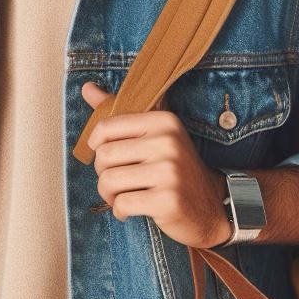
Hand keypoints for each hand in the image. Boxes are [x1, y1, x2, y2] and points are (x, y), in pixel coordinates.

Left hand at [82, 82, 230, 248]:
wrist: (212, 206)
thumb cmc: (174, 168)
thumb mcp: (153, 134)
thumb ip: (119, 112)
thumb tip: (86, 87)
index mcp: (162, 120)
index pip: (106, 127)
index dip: (96, 146)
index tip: (106, 158)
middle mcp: (167, 142)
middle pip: (104, 156)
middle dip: (102, 174)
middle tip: (116, 182)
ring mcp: (169, 171)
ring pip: (109, 181)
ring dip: (108, 195)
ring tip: (121, 197)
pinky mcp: (168, 200)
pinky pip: (122, 204)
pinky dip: (120, 211)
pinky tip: (130, 211)